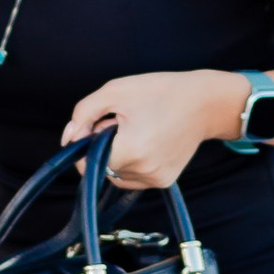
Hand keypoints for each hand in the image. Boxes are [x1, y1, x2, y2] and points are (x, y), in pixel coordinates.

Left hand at [59, 68, 244, 191]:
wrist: (203, 103)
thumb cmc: (158, 92)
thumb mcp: (114, 91)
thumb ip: (83, 114)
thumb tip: (69, 139)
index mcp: (130, 151)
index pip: (87, 161)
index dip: (87, 140)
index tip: (100, 122)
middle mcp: (143, 172)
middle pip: (102, 167)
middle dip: (103, 146)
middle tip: (122, 122)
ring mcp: (155, 180)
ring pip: (116, 174)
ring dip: (117, 156)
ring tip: (136, 131)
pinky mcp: (164, 182)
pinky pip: (133, 178)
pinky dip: (132, 162)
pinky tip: (147, 141)